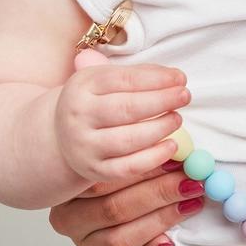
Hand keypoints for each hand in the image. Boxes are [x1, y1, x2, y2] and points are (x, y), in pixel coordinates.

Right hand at [49, 163, 203, 245]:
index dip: (143, 169)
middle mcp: (72, 219)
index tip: (174, 159)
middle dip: (159, 193)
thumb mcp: (121, 157)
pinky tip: (168, 243)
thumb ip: (140, 154)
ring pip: (121, 239)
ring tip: (190, 203)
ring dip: (162, 219)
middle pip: (114, 209)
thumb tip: (174, 151)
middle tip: (189, 181)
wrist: (126, 195)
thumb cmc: (123, 171)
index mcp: (70, 187)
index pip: (103, 180)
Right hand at [54, 62, 190, 183]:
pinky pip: (128, 168)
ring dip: (160, 128)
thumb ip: (137, 74)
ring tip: (177, 118)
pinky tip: (171, 146)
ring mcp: (85, 146)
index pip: (124, 79)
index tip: (180, 78)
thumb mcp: (104, 79)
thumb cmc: (95, 102)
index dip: (156, 79)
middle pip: (127, 108)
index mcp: (82, 86)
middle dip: (162, 101)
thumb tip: (174, 77)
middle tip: (185, 96)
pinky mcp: (94, 170)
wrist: (61, 135)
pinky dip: (153, 158)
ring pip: (128, 140)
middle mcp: (79, 116)